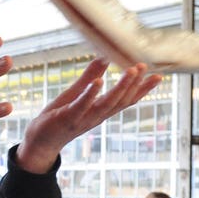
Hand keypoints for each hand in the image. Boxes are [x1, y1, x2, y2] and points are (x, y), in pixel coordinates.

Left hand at [16, 60, 161, 172]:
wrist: (40, 140)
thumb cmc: (59, 116)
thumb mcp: (76, 93)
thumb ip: (90, 76)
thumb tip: (104, 57)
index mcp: (101, 110)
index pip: (127, 99)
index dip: (143, 89)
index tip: (158, 76)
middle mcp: (97, 116)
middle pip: (121, 100)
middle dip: (134, 85)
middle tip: (144, 67)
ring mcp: (84, 118)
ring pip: (107, 103)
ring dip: (120, 88)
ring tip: (131, 71)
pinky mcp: (68, 118)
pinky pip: (82, 106)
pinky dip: (91, 95)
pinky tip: (99, 83)